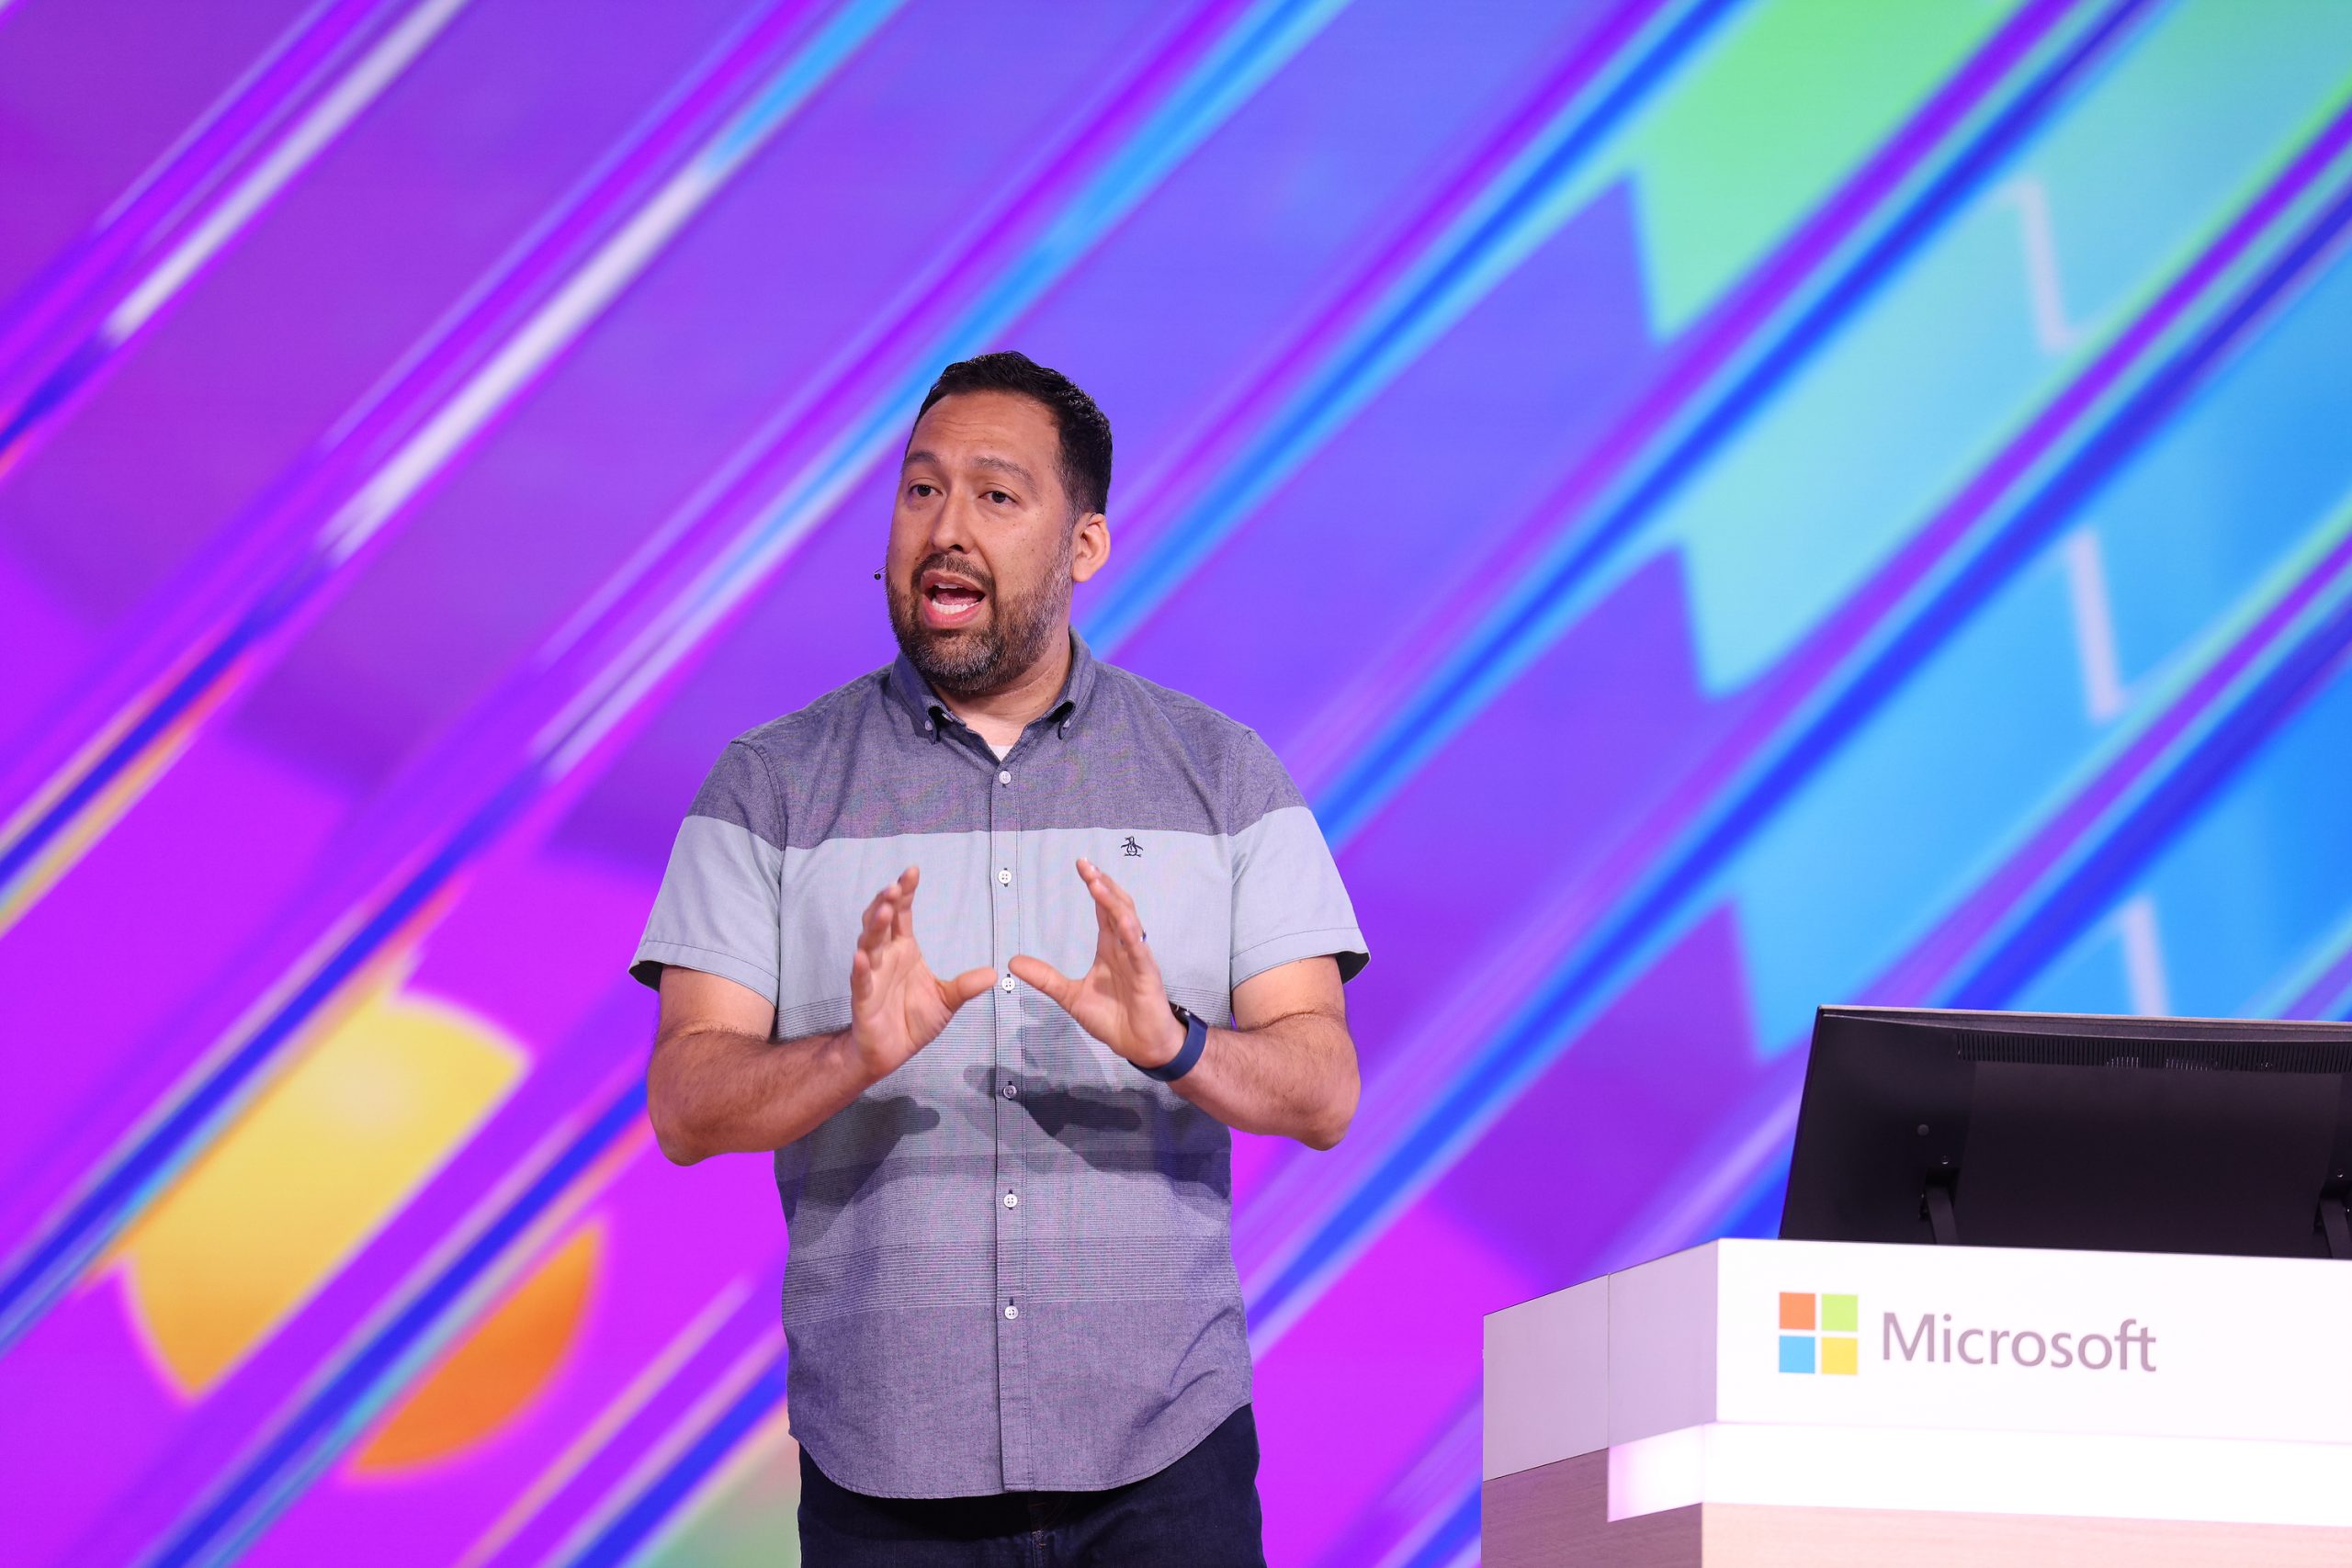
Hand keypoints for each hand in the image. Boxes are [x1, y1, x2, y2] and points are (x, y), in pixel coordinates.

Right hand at [847, 866, 995, 1083]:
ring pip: (868, 944)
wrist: (891, 1052)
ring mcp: (871, 975)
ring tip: (883, 909)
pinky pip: (859, 980)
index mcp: (904, 950)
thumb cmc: (913, 1020)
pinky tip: (860, 955)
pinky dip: (859, 967)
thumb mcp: (947, 1001)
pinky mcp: (863, 998)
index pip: (902, 914)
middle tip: (894, 884)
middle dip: (886, 901)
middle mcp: (885, 957)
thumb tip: (994, 973)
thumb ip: (966, 986)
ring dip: (874, 926)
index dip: (904, 893)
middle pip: (881, 921)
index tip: (912, 871)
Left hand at [1010, 858, 1186, 1069]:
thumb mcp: (1071, 996)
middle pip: (1116, 906)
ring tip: (1098, 883)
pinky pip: (1139, 951)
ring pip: (1128, 922)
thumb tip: (1013, 961)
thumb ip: (1045, 978)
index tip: (1082, 865)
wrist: (1141, 1045)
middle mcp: (1125, 947)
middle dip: (1103, 884)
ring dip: (1114, 901)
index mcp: (1110, 947)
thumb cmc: (1114, 1018)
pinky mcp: (1147, 976)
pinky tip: (1122, 921)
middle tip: (1086, 864)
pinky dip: (1132, 935)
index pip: (1103, 909)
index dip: (1095, 886)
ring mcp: (1138, 959)